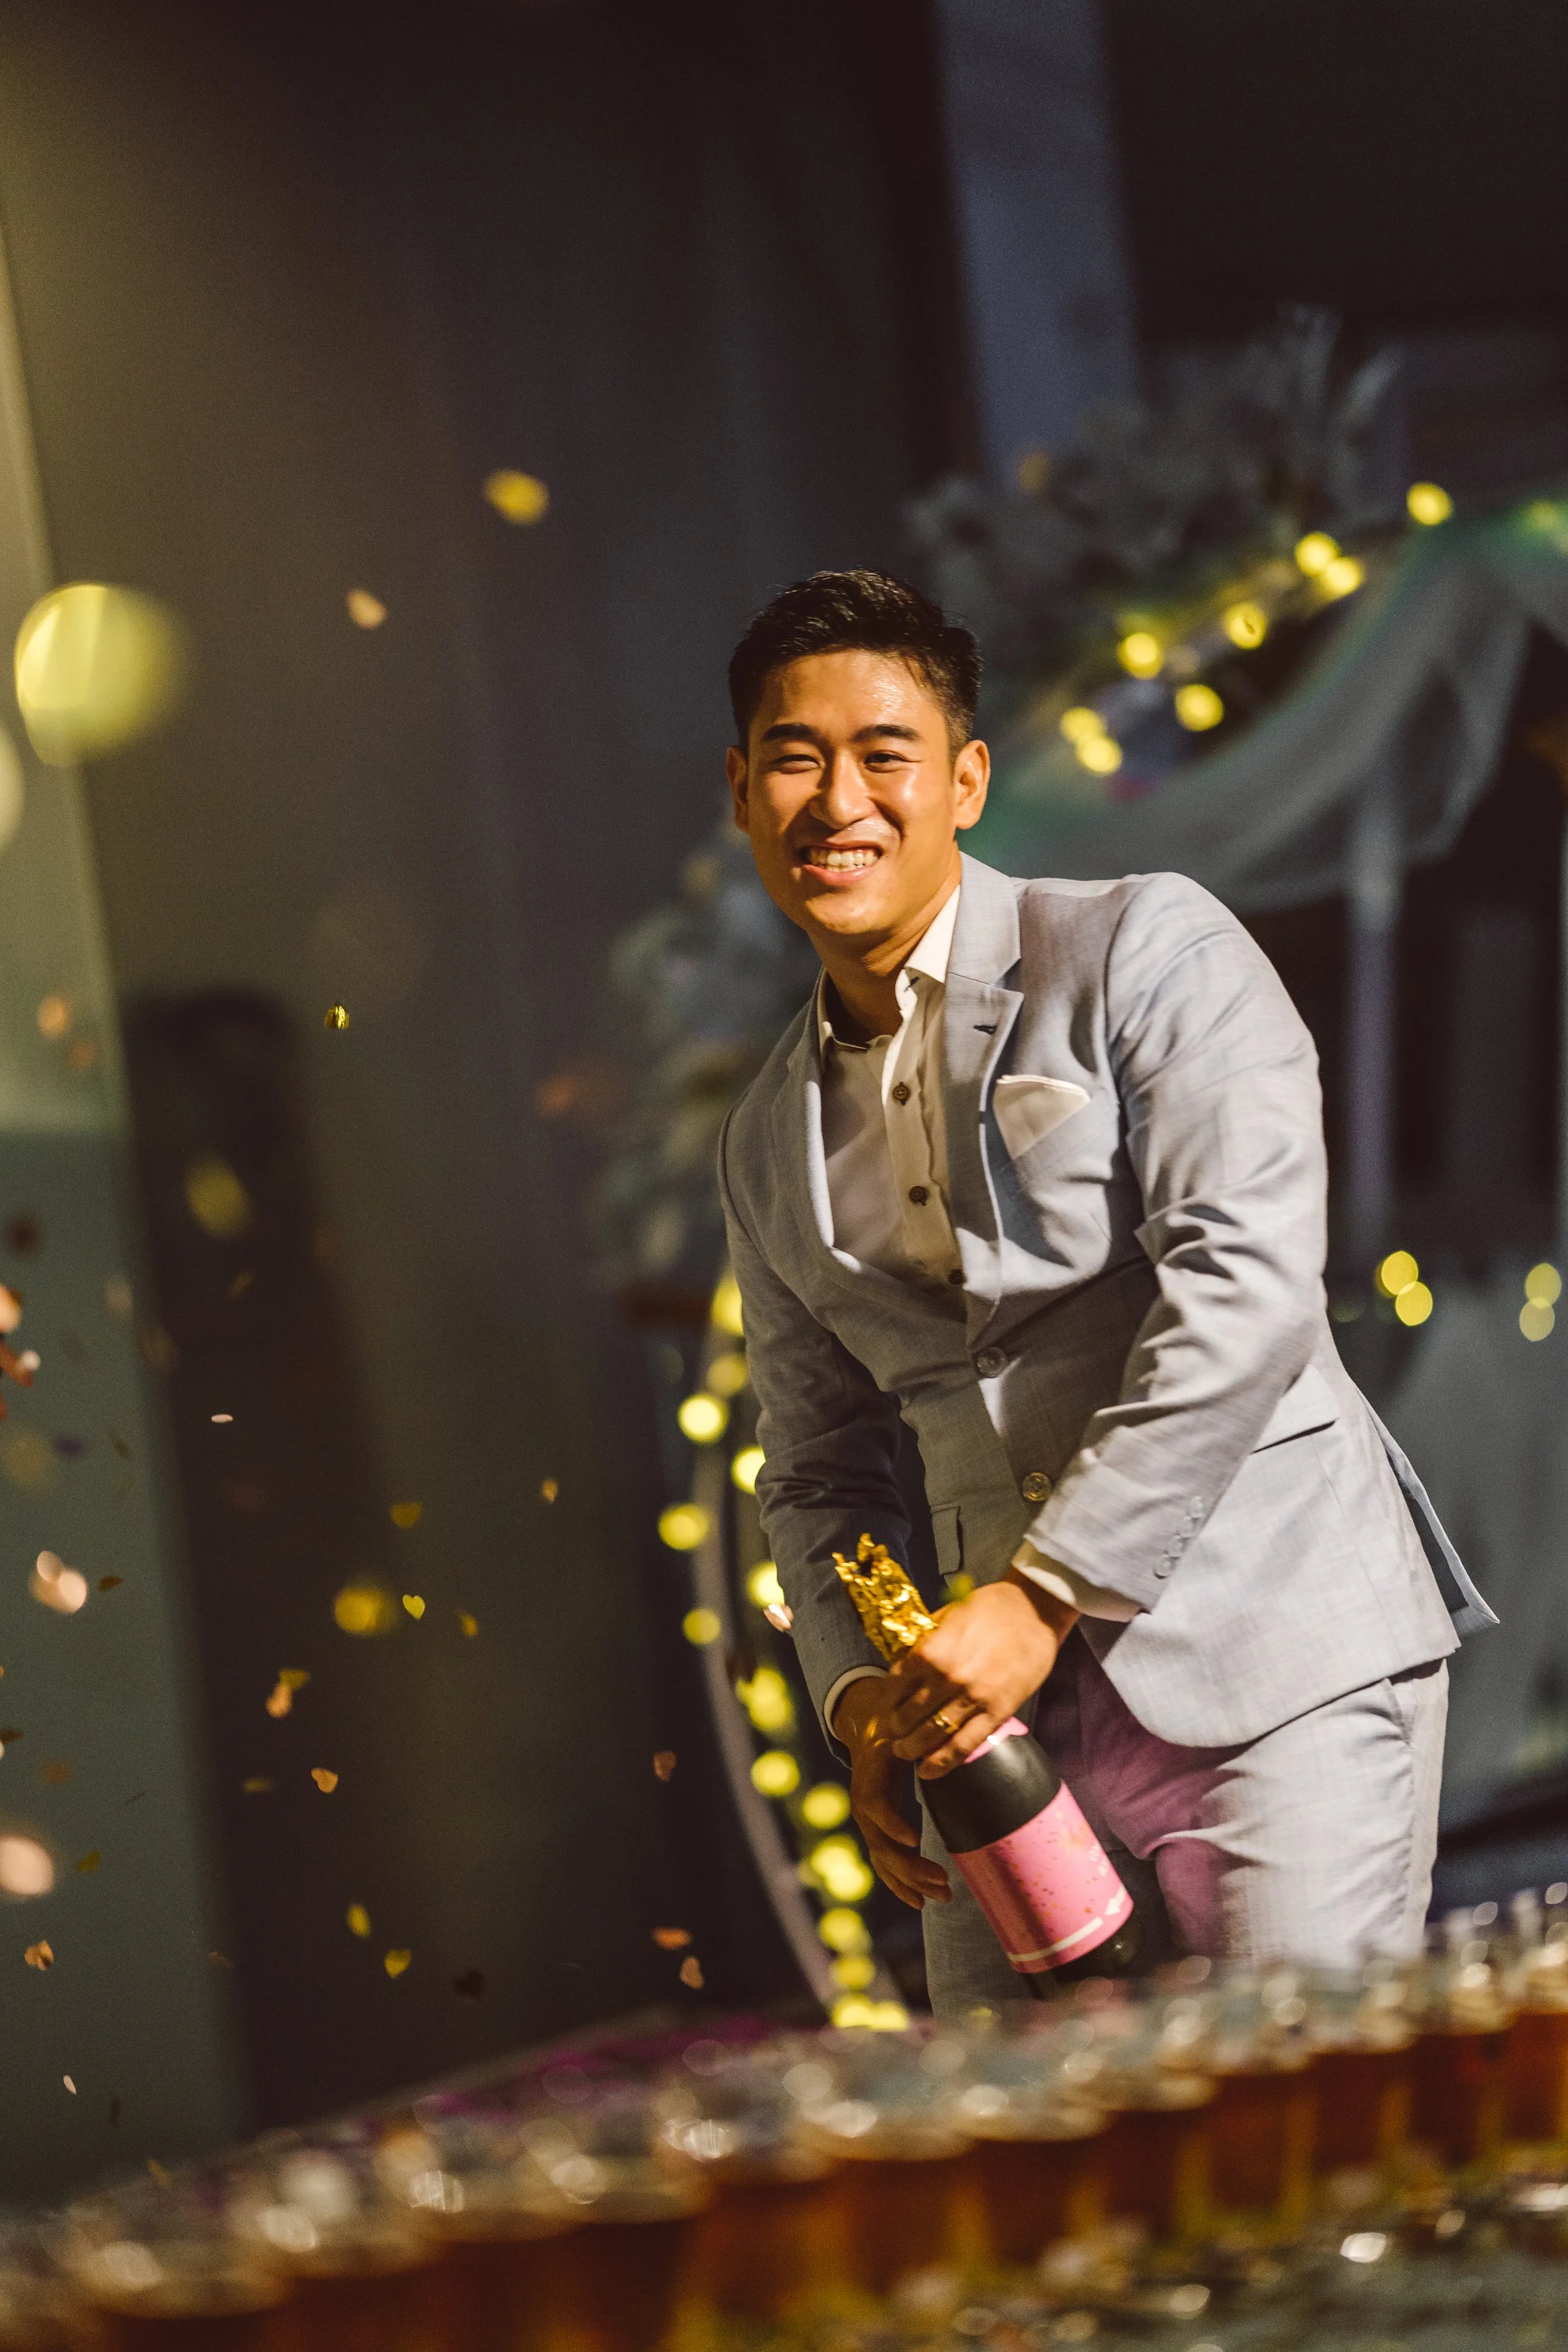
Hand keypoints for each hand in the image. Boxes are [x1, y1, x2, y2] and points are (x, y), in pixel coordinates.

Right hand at [832, 1676, 950, 1909]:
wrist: (865, 1723)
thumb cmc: (891, 1723)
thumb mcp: (902, 1725)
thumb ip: (922, 1734)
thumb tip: (952, 1733)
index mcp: (869, 1778)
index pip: (875, 1807)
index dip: (893, 1825)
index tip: (915, 1839)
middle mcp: (863, 1806)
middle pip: (882, 1845)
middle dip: (911, 1868)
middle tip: (944, 1881)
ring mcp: (867, 1822)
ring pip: (884, 1861)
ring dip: (910, 1882)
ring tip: (941, 1895)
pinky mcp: (875, 1830)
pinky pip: (884, 1863)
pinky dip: (900, 1884)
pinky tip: (920, 1900)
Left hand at [885, 1574, 1077, 1779]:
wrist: (1035, 1611)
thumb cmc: (991, 1608)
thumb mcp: (947, 1615)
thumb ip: (924, 1640)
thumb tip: (903, 1660)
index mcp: (930, 1651)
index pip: (894, 1686)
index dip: (885, 1700)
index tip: (884, 1707)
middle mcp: (946, 1678)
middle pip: (908, 1715)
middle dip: (895, 1729)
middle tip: (892, 1735)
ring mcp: (972, 1698)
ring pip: (931, 1735)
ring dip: (912, 1749)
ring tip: (904, 1753)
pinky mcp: (996, 1713)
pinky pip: (964, 1745)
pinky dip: (942, 1762)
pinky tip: (928, 1771)